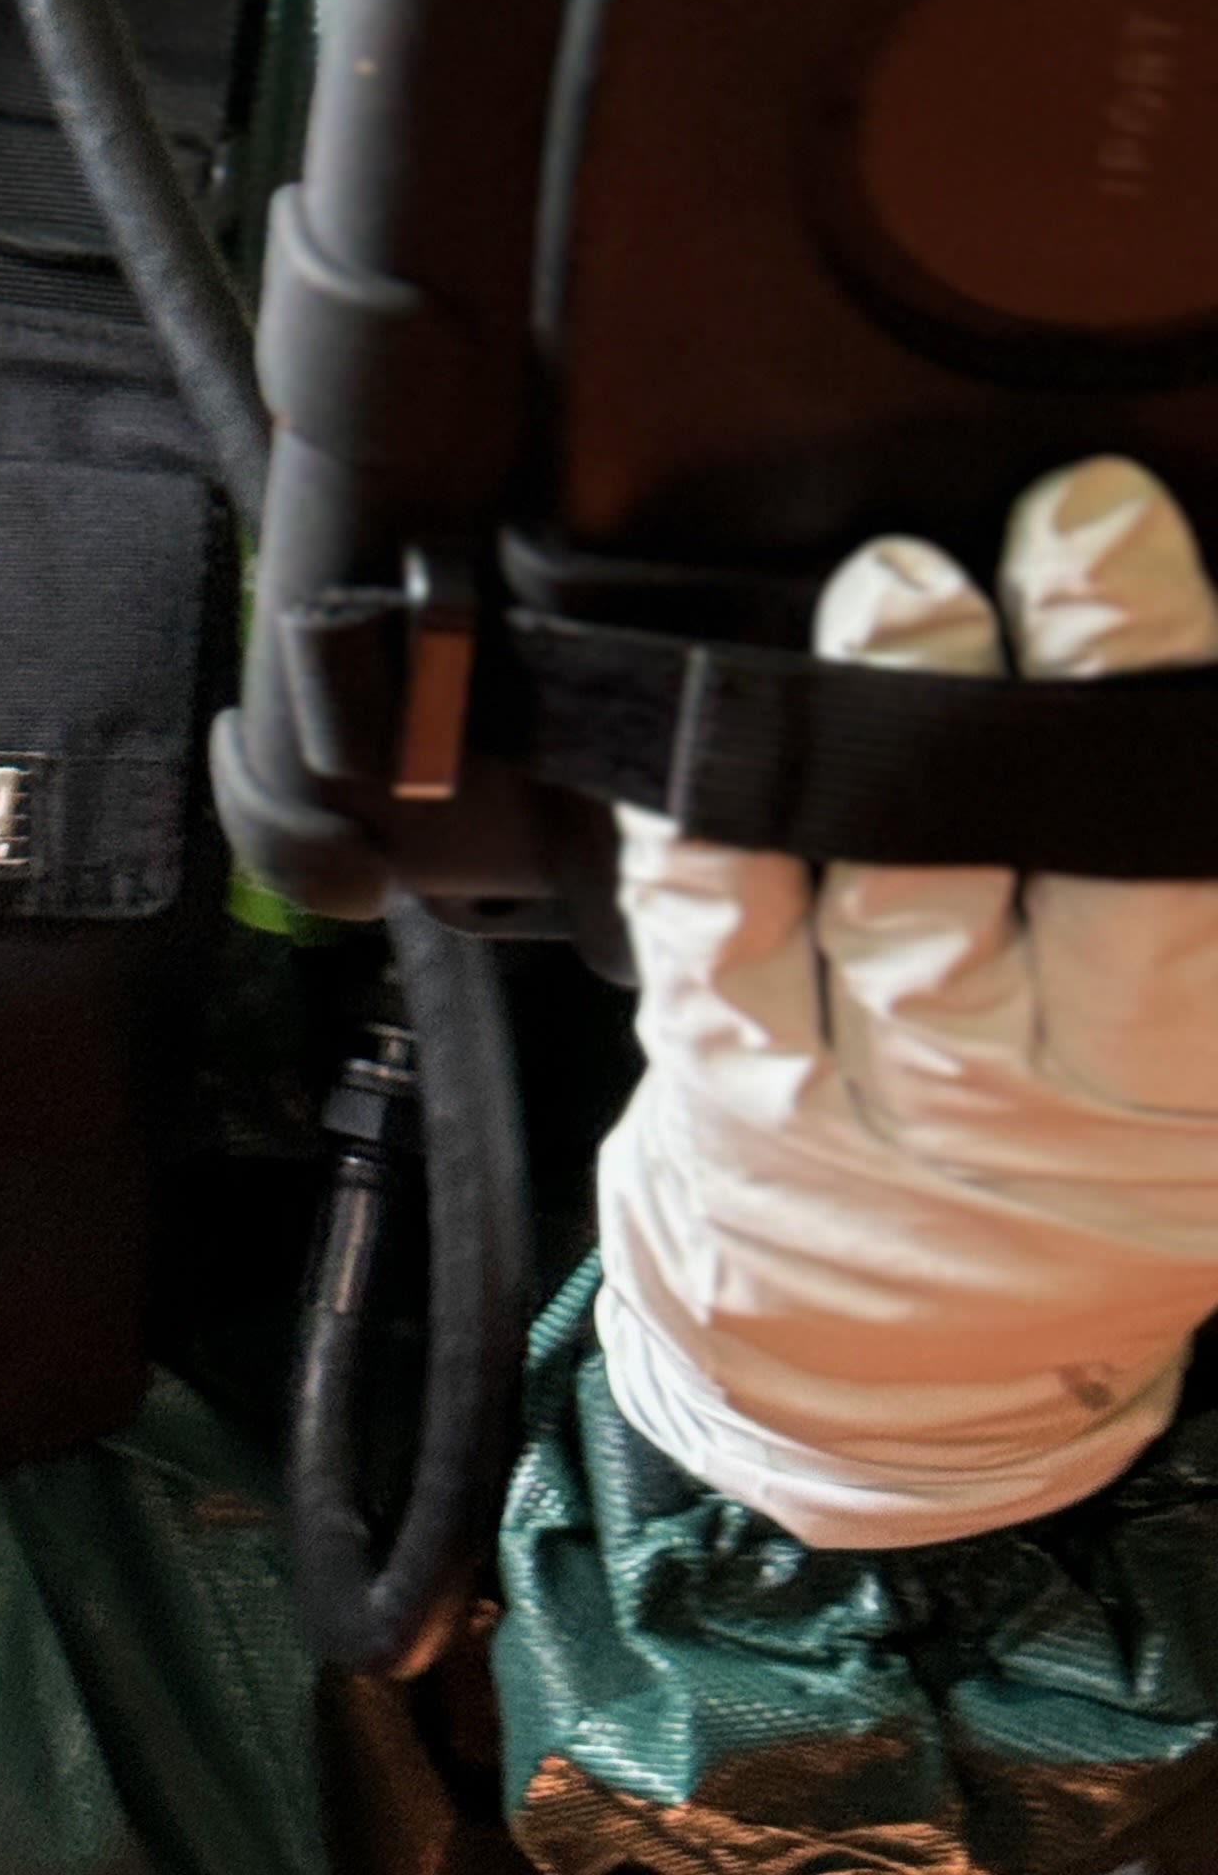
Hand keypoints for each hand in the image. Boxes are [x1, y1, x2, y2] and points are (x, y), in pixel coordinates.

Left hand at [595, 458, 1217, 1548]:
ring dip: (885, 733)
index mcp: (1176, 1088)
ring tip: (902, 589)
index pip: (1174, 880)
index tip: (1116, 528)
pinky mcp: (733, 1072)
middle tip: (1032, 536)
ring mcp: (872, 1089)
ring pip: (882, 904)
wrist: (916, 1358)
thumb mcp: (1186, 1053)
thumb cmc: (1090, 1140)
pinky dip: (715, 824)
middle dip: (1026, 697)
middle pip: (1041, 880)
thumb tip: (1173, 684)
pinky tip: (723, 712)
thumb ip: (1170, 866)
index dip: (1145, 687)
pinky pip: (714, 940)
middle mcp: (1030, 1094)